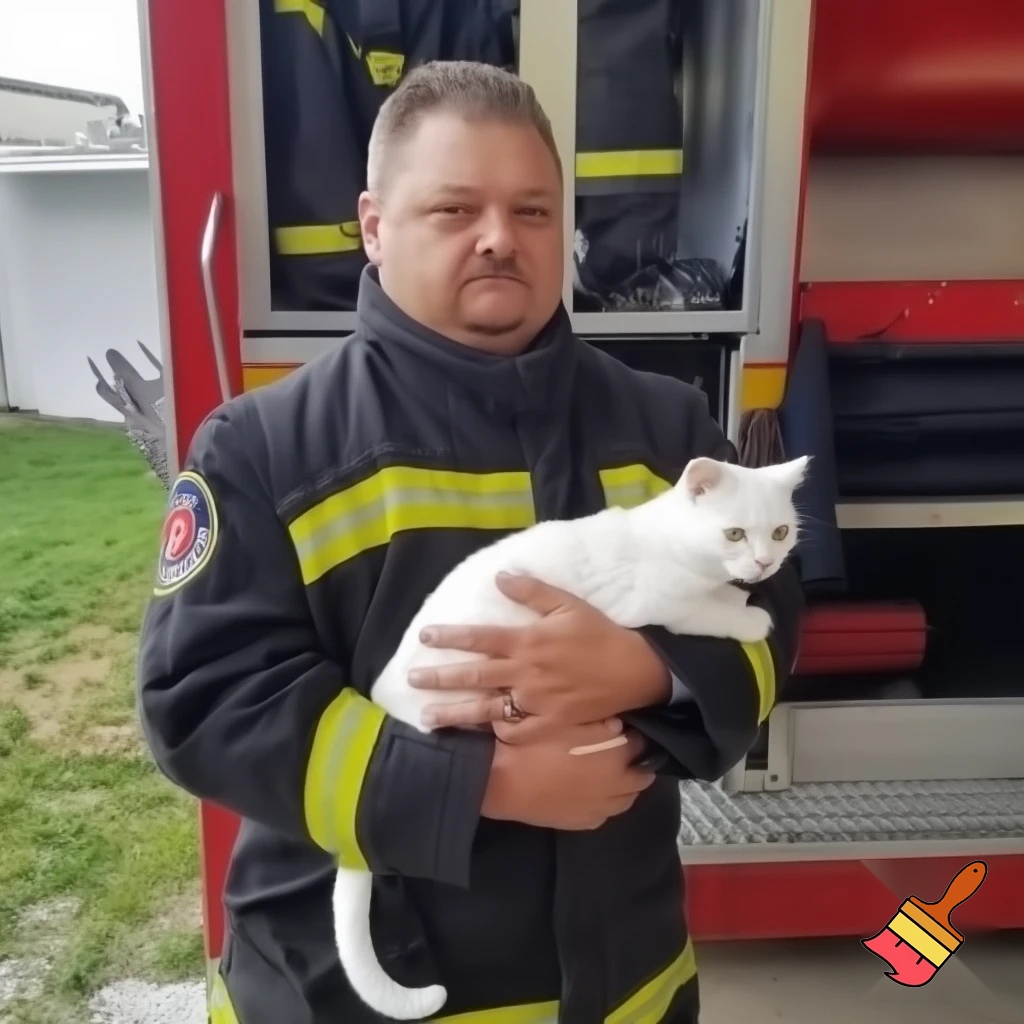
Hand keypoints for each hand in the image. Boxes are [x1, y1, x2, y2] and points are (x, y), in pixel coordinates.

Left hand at [410, 573, 670, 737]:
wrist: (634, 672)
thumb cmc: (600, 635)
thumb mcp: (568, 604)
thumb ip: (532, 591)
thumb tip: (500, 576)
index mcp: (527, 641)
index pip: (479, 638)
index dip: (450, 637)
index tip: (424, 637)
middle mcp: (525, 672)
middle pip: (474, 675)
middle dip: (439, 678)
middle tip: (412, 679)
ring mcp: (535, 701)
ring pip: (485, 709)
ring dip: (454, 713)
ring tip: (426, 719)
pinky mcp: (548, 723)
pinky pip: (515, 732)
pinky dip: (495, 733)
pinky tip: (477, 736)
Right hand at [481, 721, 655, 829]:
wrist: (503, 781)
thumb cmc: (534, 744)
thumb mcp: (564, 720)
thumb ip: (598, 722)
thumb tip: (619, 725)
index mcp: (616, 756)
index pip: (641, 744)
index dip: (635, 734)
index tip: (627, 728)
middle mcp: (617, 784)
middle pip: (642, 775)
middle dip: (639, 762)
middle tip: (625, 750)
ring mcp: (602, 807)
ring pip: (629, 798)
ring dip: (627, 785)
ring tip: (613, 772)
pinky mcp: (585, 822)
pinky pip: (608, 812)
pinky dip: (609, 801)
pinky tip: (596, 792)